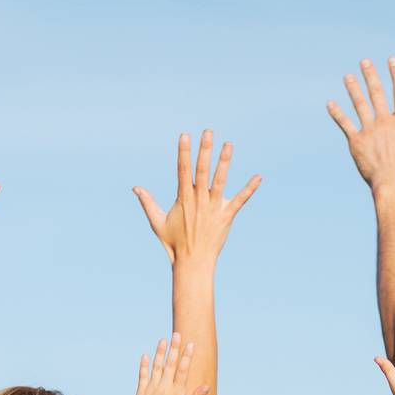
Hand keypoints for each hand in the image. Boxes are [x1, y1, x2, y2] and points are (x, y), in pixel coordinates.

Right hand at [133, 132, 259, 266]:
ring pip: (220, 180)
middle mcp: (199, 200)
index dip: (184, 152)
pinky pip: (240, 200)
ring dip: (224, 162)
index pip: (183, 170)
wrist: (193, 263)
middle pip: (202, 170)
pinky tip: (258, 177)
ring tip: (229, 144)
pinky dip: (249, 189)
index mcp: (183, 198)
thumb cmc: (174, 244)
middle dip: (205, 150)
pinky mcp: (227, 216)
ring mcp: (214, 207)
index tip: (184, 135)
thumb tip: (135, 188)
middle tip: (208, 132)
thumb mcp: (157, 222)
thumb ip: (147, 203)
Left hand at [136, 334, 208, 394]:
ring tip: (163, 340)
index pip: (183, 370)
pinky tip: (146, 356)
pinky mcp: (141, 394)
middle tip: (176, 334)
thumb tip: (206, 386)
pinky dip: (144, 366)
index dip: (187, 356)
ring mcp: (151, 390)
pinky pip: (142, 376)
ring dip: (160, 353)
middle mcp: (164, 389)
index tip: (191, 344)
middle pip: (169, 364)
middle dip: (174, 348)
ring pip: (156, 367)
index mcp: (177, 393)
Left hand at [327, 57, 394, 192]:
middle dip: (370, 75)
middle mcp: (385, 121)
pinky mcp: (356, 142)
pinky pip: (345, 124)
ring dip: (353, 89)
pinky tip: (330, 103)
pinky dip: (337, 113)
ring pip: (359, 104)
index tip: (392, 60)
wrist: (394, 186)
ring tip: (347, 76)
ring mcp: (370, 130)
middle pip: (377, 93)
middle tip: (364, 61)